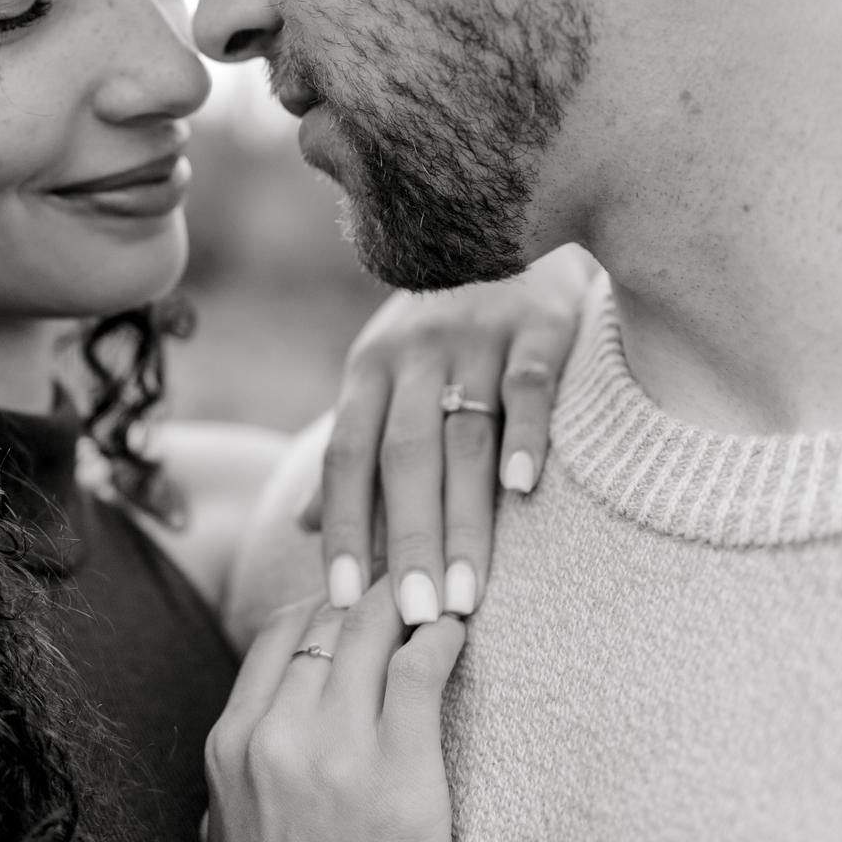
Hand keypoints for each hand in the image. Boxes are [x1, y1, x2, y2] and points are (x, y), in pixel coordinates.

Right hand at [203, 584, 465, 841]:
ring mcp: (337, 756)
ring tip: (439, 601)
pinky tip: (457, 631)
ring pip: (372, 629)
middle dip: (372, 599)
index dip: (326, 609)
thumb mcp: (226, 831)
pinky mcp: (402, 781)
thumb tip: (271, 709)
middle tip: (412, 593)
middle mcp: (274, 738)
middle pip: (328, 619)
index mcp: (228, 747)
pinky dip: (442, 636)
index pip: (279, 633)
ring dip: (408, 606)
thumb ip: (243, 760)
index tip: (362, 609)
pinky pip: (422, 669)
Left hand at [303, 244, 595, 623]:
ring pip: (464, 435)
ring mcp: (477, 336)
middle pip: (404, 456)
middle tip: (419, 614)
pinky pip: (529, 383)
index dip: (342, 526)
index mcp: (371, 369)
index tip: (342, 599)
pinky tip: (525, 488)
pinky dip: (526, 432)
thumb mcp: (386, 376)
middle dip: (408, 539)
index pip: (347, 456)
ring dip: (466, 517)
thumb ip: (355, 450)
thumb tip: (302, 527)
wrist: (516, 227)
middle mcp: (416, 352)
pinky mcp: (539, 324)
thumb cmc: (446, 330)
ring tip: (470, 592)